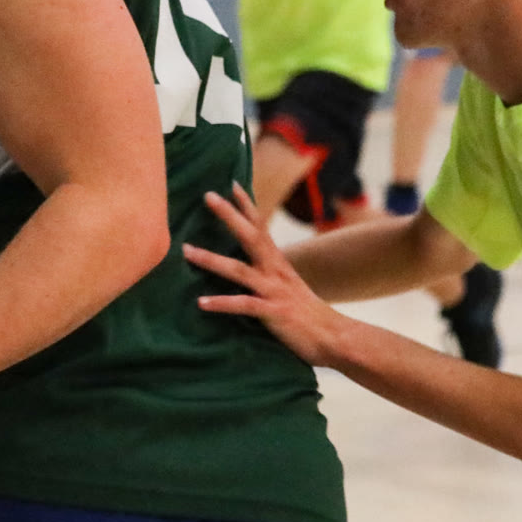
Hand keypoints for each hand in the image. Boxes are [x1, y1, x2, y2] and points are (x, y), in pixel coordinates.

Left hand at [180, 183, 346, 367]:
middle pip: (250, 237)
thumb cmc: (306, 314)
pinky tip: (201, 302)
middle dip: (229, 216)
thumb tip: (248, 267)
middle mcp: (275, 271)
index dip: (247, 206)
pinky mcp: (274, 313)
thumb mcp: (286, 287)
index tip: (231, 184)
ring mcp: (274, 291)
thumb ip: (269, 274)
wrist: (335, 337)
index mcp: (278, 264)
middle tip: (207, 196)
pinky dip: (221, 303)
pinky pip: (244, 305)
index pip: (261, 228)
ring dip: (211, 260)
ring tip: (186, 251)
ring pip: (239, 270)